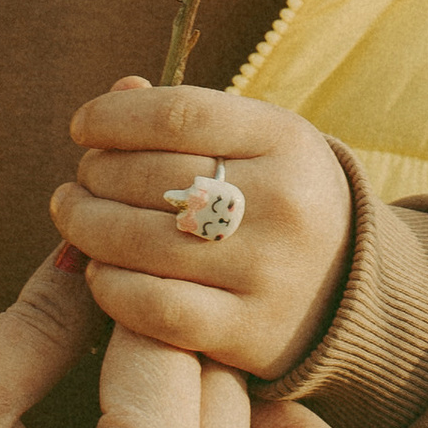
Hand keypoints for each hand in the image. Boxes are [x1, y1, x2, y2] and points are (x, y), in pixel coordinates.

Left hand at [55, 79, 355, 380]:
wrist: (353, 285)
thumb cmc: (280, 197)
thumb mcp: (259, 142)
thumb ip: (190, 119)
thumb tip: (117, 94)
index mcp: (286, 140)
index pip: (179, 116)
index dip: (113, 117)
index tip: (83, 126)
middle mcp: (283, 203)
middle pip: (154, 179)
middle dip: (96, 173)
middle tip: (81, 177)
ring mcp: (268, 271)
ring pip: (144, 245)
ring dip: (88, 227)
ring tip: (74, 215)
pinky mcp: (250, 333)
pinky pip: (157, 309)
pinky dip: (112, 289)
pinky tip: (99, 271)